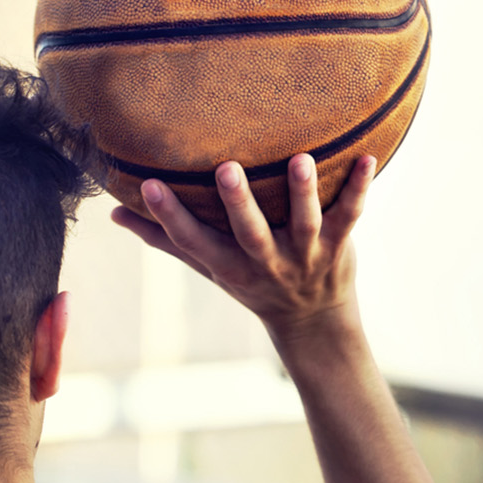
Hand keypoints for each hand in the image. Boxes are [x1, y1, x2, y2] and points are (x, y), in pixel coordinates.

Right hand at [112, 154, 374, 337]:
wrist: (313, 323)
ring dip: (303, 192)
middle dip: (238, 204)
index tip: (147, 185)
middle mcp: (266, 262)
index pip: (193, 242)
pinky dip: (360, 188)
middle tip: (226, 169)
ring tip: (301, 159)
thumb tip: (114, 214)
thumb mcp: (207, 267)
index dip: (169, 216)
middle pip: (250, 234)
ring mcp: (304, 255)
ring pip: (304, 223)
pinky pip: (351, 215)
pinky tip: (368, 158)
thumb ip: (165, 239)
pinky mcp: (339, 245)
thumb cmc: (251, 282)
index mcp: (229, 266)